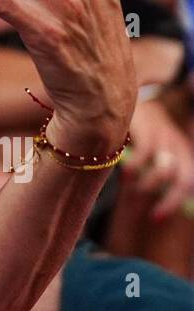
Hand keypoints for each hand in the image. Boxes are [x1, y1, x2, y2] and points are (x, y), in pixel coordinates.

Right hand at [122, 99, 193, 221]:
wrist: (126, 93)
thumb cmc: (136, 129)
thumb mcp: (150, 149)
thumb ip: (152, 170)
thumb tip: (147, 199)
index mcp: (181, 152)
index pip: (188, 182)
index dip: (174, 203)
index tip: (155, 218)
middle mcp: (177, 145)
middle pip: (184, 180)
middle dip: (170, 202)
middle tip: (152, 215)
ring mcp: (163, 136)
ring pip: (166, 170)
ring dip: (148, 185)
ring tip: (131, 187)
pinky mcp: (147, 128)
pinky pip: (146, 155)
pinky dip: (136, 169)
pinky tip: (123, 174)